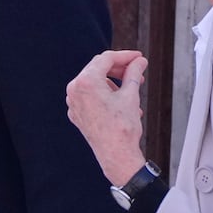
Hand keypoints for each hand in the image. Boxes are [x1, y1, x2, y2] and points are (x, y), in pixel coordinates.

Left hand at [66, 50, 149, 186]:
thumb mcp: (131, 95)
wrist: (116, 156)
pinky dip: (105, 95)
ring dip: (114, 82)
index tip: (139, 58)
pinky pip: (90, 97)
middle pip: (98, 68)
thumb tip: (139, 62)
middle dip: (119, 69)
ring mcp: (73, 103)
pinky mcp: (76, 114)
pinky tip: (122, 102)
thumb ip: (134, 73)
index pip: (107, 59)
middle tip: (137, 71)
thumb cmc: (122, 127)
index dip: (126, 56)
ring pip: (94, 83)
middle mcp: (74, 90)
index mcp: (86, 82)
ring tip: (132, 91)